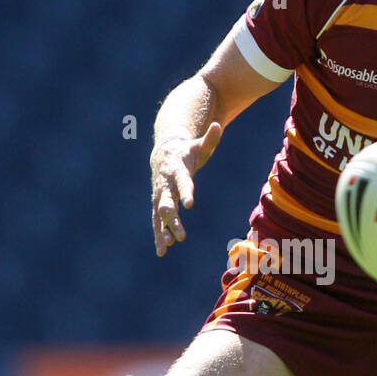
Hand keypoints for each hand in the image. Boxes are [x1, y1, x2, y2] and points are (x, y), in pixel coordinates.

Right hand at [150, 121, 221, 255]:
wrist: (164, 153)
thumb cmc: (186, 151)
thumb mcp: (199, 145)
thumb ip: (210, 138)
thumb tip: (219, 124)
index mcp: (176, 170)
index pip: (182, 182)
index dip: (185, 192)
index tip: (189, 204)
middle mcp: (165, 185)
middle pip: (167, 203)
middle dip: (173, 220)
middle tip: (181, 236)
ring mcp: (159, 196)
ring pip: (159, 216)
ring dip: (163, 231)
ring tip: (168, 246)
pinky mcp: (157, 204)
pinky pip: (157, 221)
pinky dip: (159, 235)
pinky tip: (162, 251)